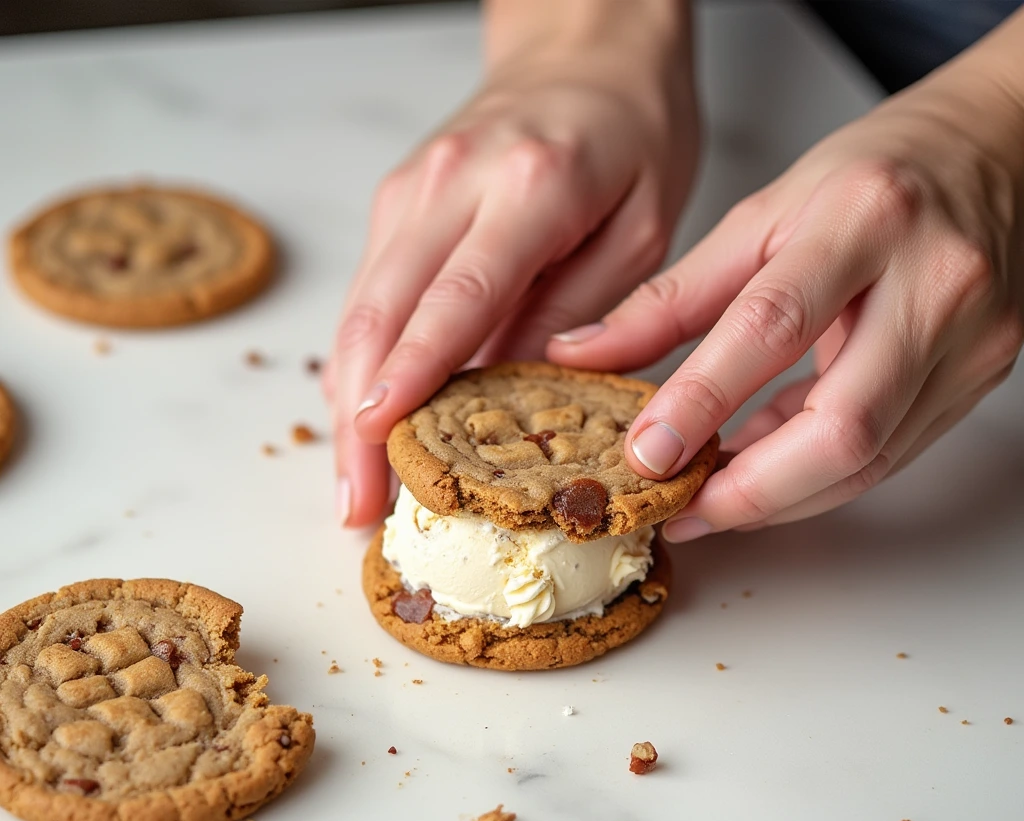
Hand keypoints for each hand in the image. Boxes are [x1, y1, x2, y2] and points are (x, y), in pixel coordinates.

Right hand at [325, 0, 697, 525]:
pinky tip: (361, 420)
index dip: (411, 375)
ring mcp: (410, 191)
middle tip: (359, 504)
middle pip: (380, 315)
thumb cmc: (631, 134)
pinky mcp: (396, 205)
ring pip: (358, 311)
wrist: (585, 49)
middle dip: (358, 420)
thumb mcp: (642, 226)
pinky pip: (367, 296)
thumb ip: (580, 308)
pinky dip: (358, 365)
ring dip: (346, 403)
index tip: (377, 438)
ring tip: (355, 485)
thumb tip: (515, 392)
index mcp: (528, 188)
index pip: (454, 297)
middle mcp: (449, 185)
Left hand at [549, 36, 1023, 540]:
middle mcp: (934, 284)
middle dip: (749, 491)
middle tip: (679, 509)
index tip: (645, 454)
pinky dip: (813, 475)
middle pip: (841, 428)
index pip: (772, 327)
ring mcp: (969, 340)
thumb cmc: (878, 174)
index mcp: (865, 220)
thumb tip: (584, 355)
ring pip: (866, 460)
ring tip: (708, 500)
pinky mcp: (979, 378)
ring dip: (777, 496)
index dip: (701, 402)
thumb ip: (671, 296)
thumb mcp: (762, 214)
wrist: (1002, 149)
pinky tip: (763, 471)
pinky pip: (885, 453)